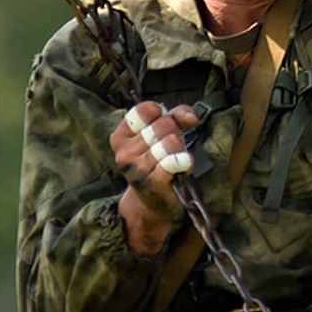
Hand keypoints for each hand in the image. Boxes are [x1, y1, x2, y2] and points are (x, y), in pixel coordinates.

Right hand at [111, 101, 199, 253]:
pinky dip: (184, 161)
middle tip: (174, 143)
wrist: (154, 200)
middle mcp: (124, 154)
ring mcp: (137, 170)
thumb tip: (190, 117)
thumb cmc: (159, 160)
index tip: (165, 120)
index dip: (161, 112)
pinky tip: (183, 164)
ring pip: (169, 143)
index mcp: (121, 137)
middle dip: (175, 131)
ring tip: (177, 155)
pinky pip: (173, 162)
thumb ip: (177, 116)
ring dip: (180, 147)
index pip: (143, 110)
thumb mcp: (165, 132)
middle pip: (161, 125)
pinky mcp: (153, 184)